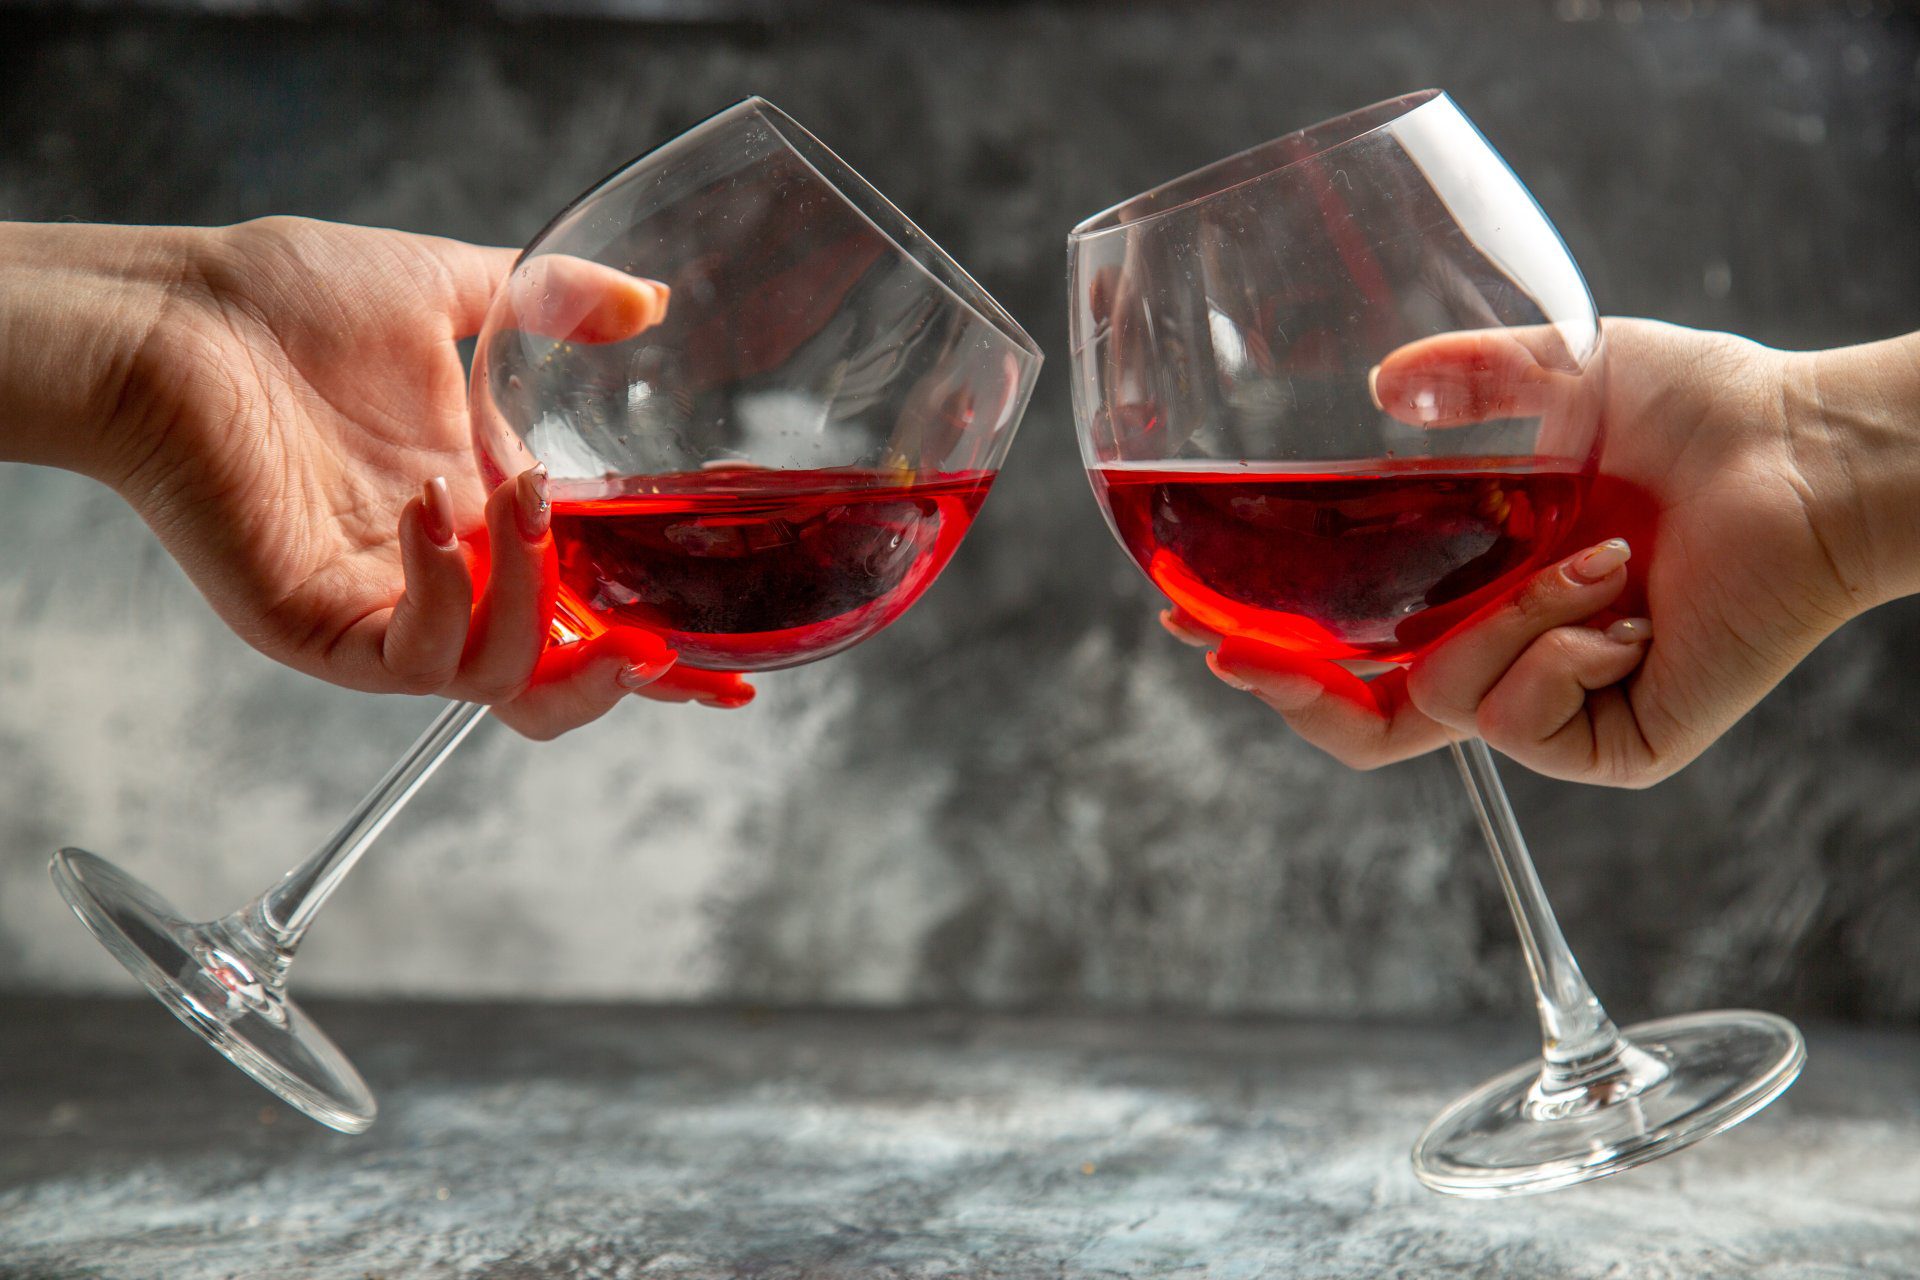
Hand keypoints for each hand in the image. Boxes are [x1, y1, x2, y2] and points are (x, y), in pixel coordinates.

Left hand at [3, 217, 751, 736]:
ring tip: (518, 495)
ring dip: (531, 597)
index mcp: (488, 518)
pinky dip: (441, 591)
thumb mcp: (454, 290)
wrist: (176, 314)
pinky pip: (412, 653)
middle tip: (661, 648)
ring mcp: (387, 609)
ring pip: (499, 678)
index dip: (664, 651)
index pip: (589, 609)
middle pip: (553, 687)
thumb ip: (555, 301)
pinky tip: (433, 508)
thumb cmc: (288, 302)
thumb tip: (650, 303)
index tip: (733, 670)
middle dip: (624, 683)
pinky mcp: (324, 626)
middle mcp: (448, 580)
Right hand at [1199, 318, 1910, 786]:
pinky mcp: (1608, 746)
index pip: (1357, 648)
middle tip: (1231, 651)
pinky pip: (1519, 721)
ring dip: (1498, 621)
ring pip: (1441, 700)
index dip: (1274, 645)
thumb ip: (1465, 380)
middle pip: (1365, 723)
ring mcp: (1558, 709)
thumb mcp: (1559, 375)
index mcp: (1484, 588)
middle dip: (1287, 690)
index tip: (1194, 616)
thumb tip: (1373, 392)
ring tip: (1594, 559)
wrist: (1809, 456)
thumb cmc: (1705, 410)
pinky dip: (1554, 652)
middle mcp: (1511, 656)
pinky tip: (1620, 608)